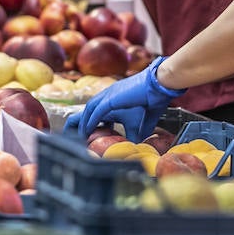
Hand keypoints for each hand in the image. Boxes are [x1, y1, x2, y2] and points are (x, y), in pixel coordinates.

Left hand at [65, 58, 185, 140]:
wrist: (160, 86)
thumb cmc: (152, 101)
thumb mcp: (141, 124)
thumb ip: (134, 135)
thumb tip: (133, 149)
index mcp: (112, 101)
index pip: (96, 112)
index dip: (90, 124)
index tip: (87, 137)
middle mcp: (107, 97)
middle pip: (87, 110)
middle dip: (78, 123)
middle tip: (73, 136)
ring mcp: (108, 95)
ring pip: (89, 110)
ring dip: (82, 123)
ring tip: (78, 137)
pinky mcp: (111, 98)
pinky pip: (96, 112)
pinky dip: (90, 122)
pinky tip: (86, 132)